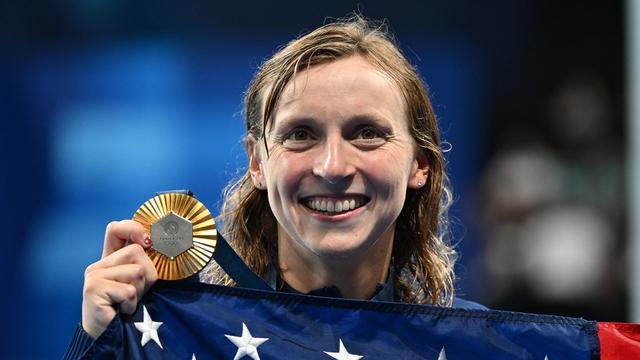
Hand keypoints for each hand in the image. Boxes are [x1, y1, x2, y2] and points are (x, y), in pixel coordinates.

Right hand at [81, 220, 157, 338]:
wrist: (112, 339)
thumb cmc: (132, 311)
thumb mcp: (142, 283)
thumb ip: (147, 262)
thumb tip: (164, 242)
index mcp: (110, 259)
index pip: (116, 228)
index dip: (133, 228)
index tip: (147, 241)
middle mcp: (99, 265)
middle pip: (136, 251)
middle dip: (147, 275)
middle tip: (135, 293)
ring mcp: (94, 275)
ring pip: (137, 271)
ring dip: (140, 291)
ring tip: (127, 303)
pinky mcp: (93, 288)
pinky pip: (129, 290)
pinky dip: (132, 303)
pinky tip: (121, 311)